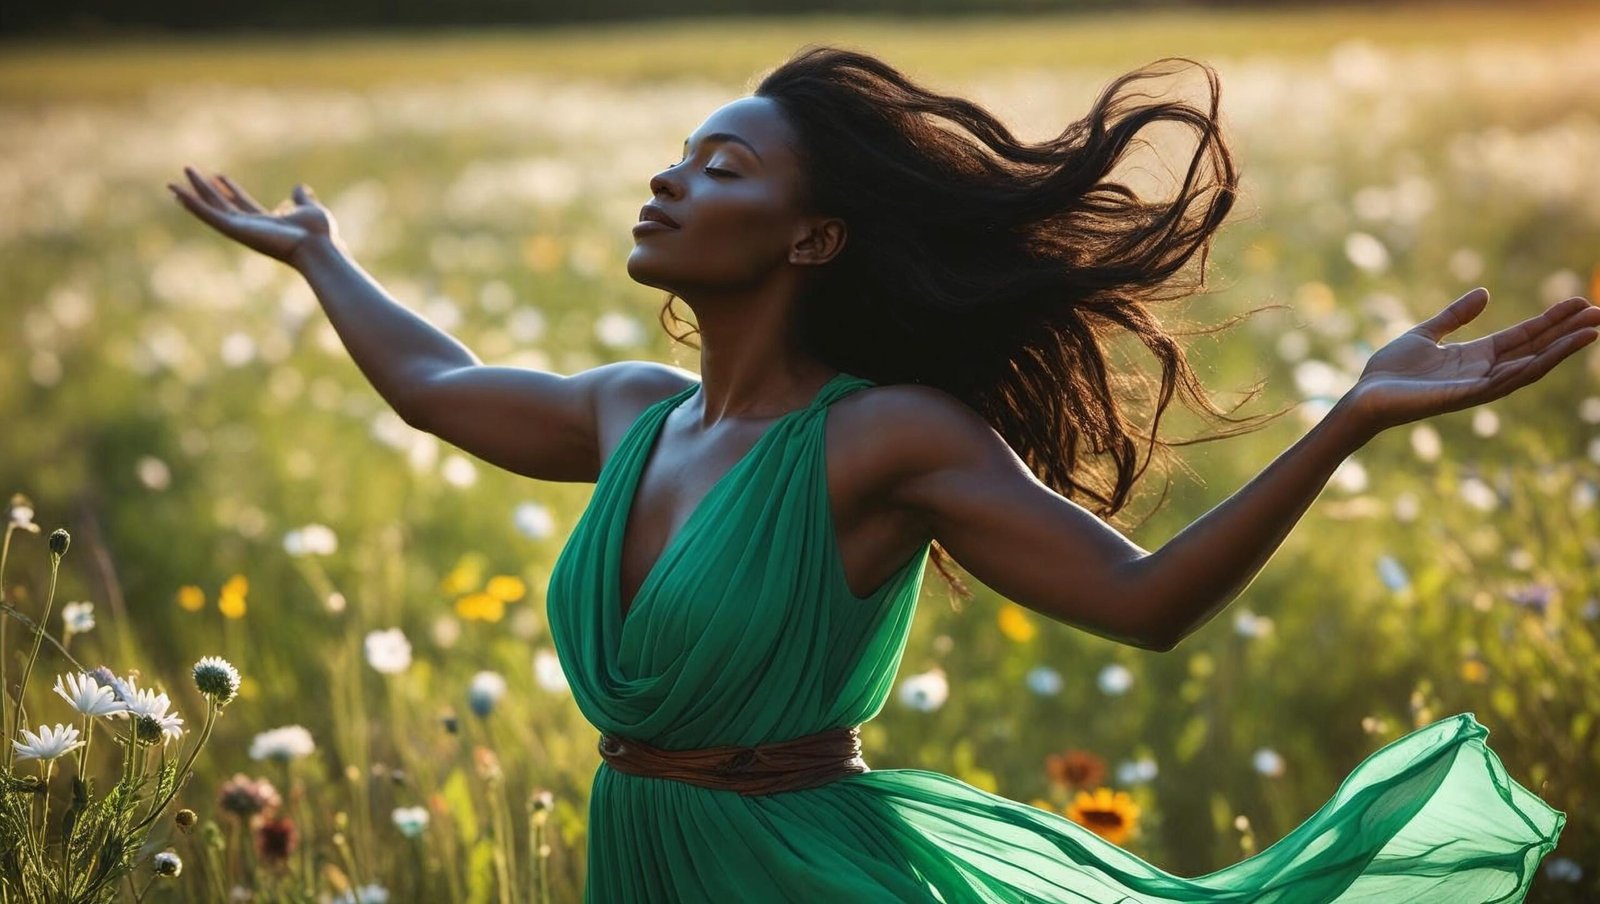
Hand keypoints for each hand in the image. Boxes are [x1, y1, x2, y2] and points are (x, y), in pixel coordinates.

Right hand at [166, 166, 337, 266]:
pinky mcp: (234, 230)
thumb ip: (301, 199)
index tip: (218, 176)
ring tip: (173, 181)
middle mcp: (250, 227)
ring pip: (209, 210)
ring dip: (192, 194)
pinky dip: (192, 204)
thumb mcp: (309, 209)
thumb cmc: (319, 234)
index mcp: (266, 222)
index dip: (229, 190)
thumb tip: (299, 187)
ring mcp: (240, 229)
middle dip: (205, 189)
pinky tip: (177, 193)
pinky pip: (208, 215)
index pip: (242, 204)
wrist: (318, 246)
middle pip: (221, 205)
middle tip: (190, 172)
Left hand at [1343, 287, 1599, 433]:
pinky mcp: (1464, 397)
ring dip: (1560, 350)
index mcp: (1476, 356)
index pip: (1524, 336)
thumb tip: (1485, 292)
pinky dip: (1529, 368)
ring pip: (1528, 367)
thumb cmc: (1390, 371)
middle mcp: (1483, 372)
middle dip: (1567, 332)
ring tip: (1591, 332)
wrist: (1364, 396)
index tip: (1580, 303)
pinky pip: (1503, 382)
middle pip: (1535, 349)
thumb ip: (1456, 316)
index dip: (1552, 320)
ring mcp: (1476, 386)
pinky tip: (1550, 355)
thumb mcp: (1427, 333)